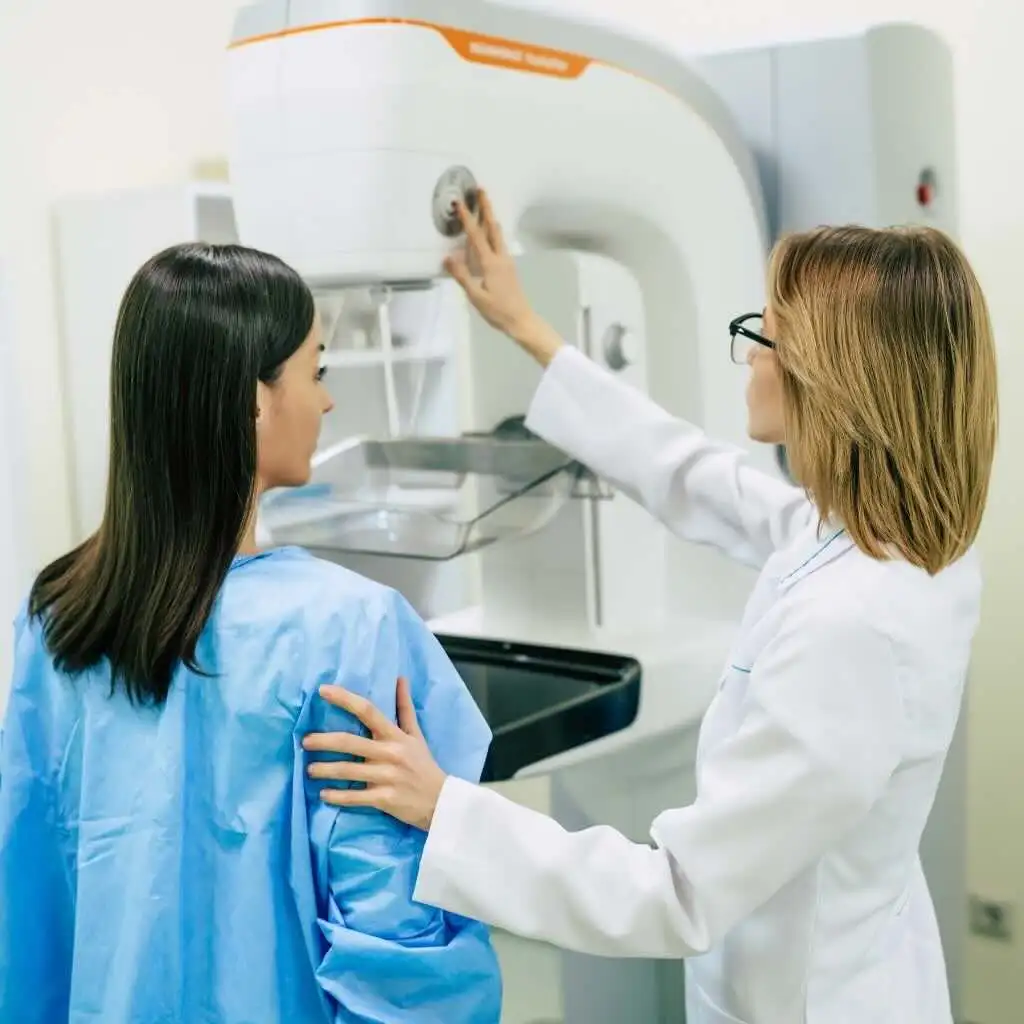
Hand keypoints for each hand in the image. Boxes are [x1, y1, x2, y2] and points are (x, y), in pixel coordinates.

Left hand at [302, 677, 445, 830]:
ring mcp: (387, 777)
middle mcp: (390, 753)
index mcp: (396, 736)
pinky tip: (324, 795)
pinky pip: (355, 797)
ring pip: (348, 770)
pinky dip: (337, 796)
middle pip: (350, 742)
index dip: (344, 699)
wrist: (441, 801)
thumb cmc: (424, 765)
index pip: (368, 710)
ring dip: (325, 770)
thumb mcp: (416, 735)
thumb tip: (400, 678)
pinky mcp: (385, 799)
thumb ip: (405, 708)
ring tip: (309, 769)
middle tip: (305, 741)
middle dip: (323, 741)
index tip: (323, 691)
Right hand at [445, 189, 563, 366]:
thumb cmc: (498, 311)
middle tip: (481, 190)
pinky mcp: (508, 267)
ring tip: (486, 205)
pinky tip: (490, 232)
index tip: (460, 202)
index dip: (468, 218)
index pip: (476, 236)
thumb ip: (462, 276)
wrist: (521, 320)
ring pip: (498, 234)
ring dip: (491, 217)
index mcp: (490, 263)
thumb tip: (447, 257)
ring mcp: (506, 261)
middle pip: (492, 227)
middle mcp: (500, 257)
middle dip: (486, 208)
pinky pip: (499, 243)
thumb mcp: (476, 296)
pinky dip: (493, 231)